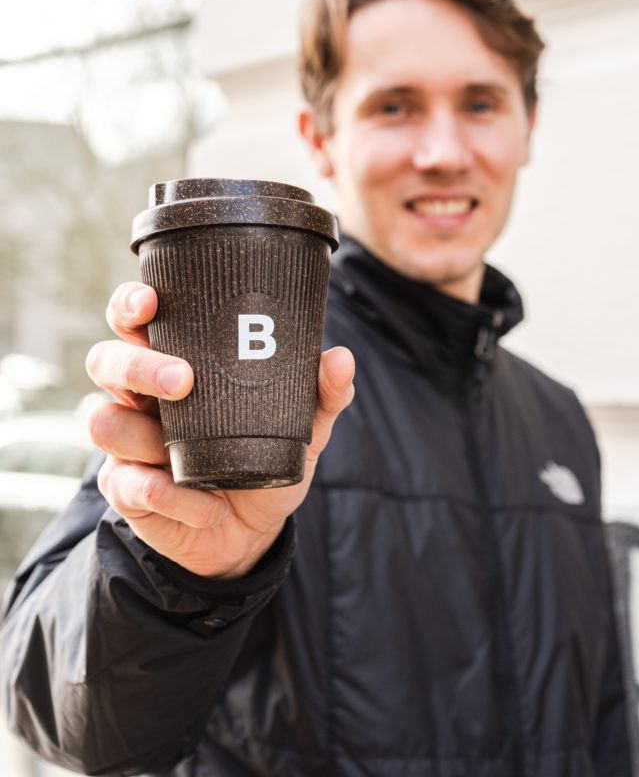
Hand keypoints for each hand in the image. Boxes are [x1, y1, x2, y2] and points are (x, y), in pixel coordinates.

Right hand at [86, 282, 354, 578]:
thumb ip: (322, 392)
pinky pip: (128, 485)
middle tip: (183, 380)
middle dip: (137, 366)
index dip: (131, 305)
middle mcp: (141, 395)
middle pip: (107, 361)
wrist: (253, 531)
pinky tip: (201, 503)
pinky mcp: (126, 490)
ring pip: (103, 422)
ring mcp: (128, 443)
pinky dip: (167, 494)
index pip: (136, 320)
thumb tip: (340, 358)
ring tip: (180, 454)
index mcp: (175, 360)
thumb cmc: (266, 457)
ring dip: (143, 436)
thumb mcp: (302, 425)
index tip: (150, 301)